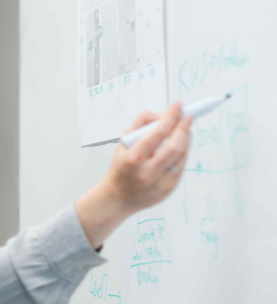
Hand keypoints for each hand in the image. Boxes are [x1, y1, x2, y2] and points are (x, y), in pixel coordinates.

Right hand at [75, 102, 192, 247]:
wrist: (117, 197)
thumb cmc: (121, 166)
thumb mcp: (123, 143)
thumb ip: (140, 125)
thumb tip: (163, 115)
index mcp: (133, 158)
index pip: (157, 134)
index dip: (170, 118)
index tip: (177, 106)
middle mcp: (147, 172)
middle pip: (175, 146)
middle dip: (184, 128)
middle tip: (188, 117)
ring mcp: (160, 182)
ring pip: (181, 155)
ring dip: (186, 139)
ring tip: (184, 129)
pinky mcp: (169, 188)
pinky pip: (181, 166)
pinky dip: (183, 152)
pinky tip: (180, 145)